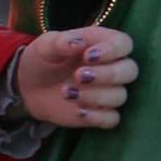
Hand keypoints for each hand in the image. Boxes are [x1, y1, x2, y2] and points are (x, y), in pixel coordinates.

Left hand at [16, 27, 137, 128]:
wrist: (30, 86)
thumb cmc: (44, 58)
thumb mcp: (46, 45)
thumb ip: (61, 41)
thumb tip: (78, 42)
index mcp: (103, 44)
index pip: (124, 44)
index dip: (112, 50)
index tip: (88, 56)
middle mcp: (112, 67)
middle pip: (130, 70)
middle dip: (108, 74)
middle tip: (78, 75)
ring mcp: (108, 91)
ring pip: (121, 96)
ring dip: (96, 96)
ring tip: (67, 92)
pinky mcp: (101, 113)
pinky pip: (112, 119)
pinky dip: (97, 117)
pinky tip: (77, 111)